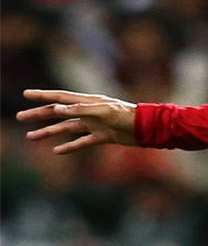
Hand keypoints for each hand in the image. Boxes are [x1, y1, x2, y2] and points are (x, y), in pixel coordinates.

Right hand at [17, 89, 137, 153]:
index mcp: (88, 101)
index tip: (26, 95)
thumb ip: (80, 109)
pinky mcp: (103, 137)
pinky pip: (82, 142)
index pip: (60, 97)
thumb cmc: (128, 116)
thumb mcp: (103, 111)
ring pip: (67, 129)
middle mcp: (89, 112)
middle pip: (59, 113)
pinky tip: (57, 151)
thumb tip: (57, 108)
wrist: (148, 129)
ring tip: (31, 137)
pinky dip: (69, 146)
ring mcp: (95, 124)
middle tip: (20, 117)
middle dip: (39, 115)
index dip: (42, 96)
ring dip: (49, 132)